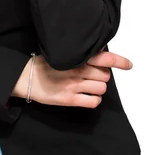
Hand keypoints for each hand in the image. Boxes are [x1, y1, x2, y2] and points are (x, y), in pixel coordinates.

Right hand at [14, 49, 132, 107]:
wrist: (26, 77)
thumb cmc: (43, 64)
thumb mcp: (61, 52)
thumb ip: (80, 54)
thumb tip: (99, 52)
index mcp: (76, 57)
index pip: (104, 58)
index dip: (120, 61)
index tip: (128, 65)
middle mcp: (77, 70)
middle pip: (105, 76)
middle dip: (101, 76)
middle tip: (91, 76)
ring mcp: (74, 85)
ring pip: (101, 88)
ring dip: (97, 88)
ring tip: (87, 86)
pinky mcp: (69, 99)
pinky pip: (93, 101)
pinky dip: (93, 100)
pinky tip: (86, 97)